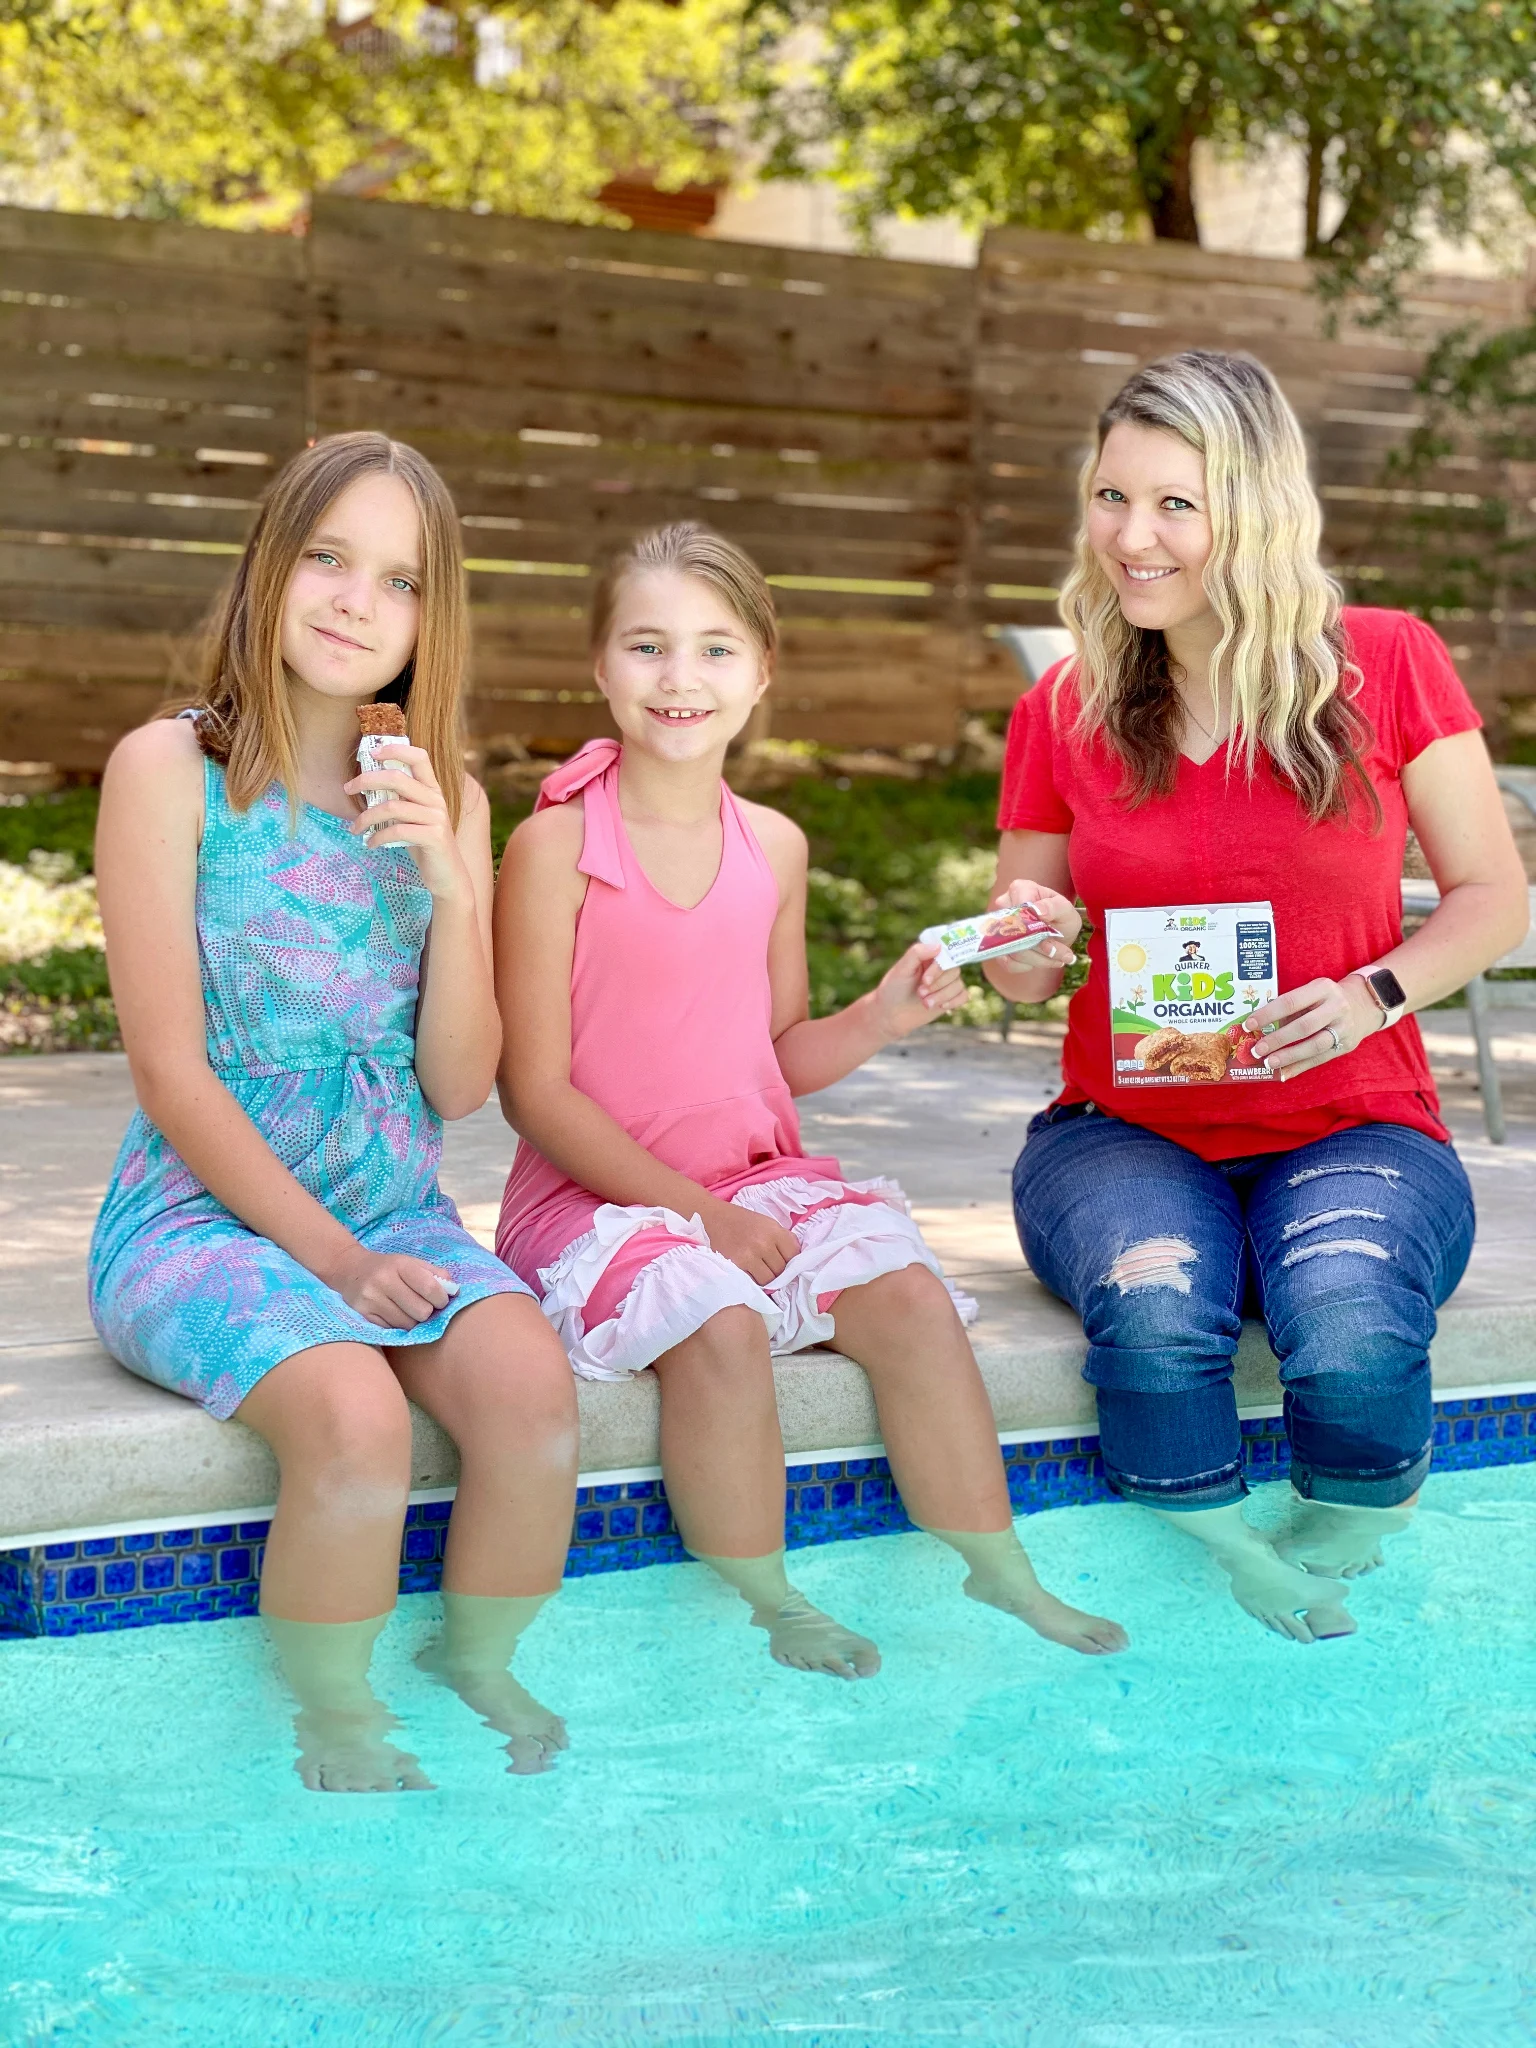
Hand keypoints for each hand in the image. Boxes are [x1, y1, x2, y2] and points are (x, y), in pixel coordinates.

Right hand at [324, 1246, 458, 1328]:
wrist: (348, 1269)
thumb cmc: (387, 1267)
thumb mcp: (410, 1262)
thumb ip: (435, 1274)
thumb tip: (455, 1291)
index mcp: (400, 1265)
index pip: (430, 1288)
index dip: (441, 1299)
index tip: (441, 1301)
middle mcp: (384, 1281)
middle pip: (421, 1311)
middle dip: (427, 1312)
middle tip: (424, 1306)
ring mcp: (371, 1299)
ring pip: (407, 1324)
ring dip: (413, 1320)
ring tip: (408, 1310)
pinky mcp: (363, 1314)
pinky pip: (392, 1329)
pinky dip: (398, 1325)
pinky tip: (395, 1314)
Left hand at [345, 743, 469, 902]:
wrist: (447, 876)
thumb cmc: (424, 844)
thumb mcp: (412, 817)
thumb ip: (398, 799)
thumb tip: (365, 784)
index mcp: (432, 789)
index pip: (419, 756)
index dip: (395, 749)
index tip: (371, 753)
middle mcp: (436, 799)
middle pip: (397, 777)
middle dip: (367, 780)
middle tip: (347, 788)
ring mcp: (437, 818)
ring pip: (392, 806)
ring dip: (366, 817)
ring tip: (355, 828)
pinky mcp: (434, 837)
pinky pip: (397, 831)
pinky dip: (378, 837)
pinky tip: (370, 844)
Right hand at [700, 1199, 799, 1285]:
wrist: (710, 1218)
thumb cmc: (739, 1221)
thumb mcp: (766, 1223)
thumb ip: (782, 1239)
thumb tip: (797, 1259)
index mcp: (774, 1230)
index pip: (794, 1255)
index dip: (790, 1261)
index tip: (782, 1261)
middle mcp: (764, 1243)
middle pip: (782, 1270)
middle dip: (777, 1271)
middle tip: (767, 1266)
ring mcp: (749, 1256)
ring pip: (768, 1280)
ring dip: (764, 1278)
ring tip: (757, 1270)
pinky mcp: (736, 1266)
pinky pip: (752, 1282)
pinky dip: (752, 1280)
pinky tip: (747, 1272)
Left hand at [871, 942, 968, 1038]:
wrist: (892, 1015)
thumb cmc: (893, 989)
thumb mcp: (901, 969)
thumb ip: (917, 953)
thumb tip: (939, 946)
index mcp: (929, 956)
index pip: (946, 953)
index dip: (939, 968)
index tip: (925, 980)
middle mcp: (940, 967)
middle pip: (954, 970)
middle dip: (937, 985)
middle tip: (920, 993)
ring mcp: (946, 983)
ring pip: (958, 984)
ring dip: (941, 996)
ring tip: (925, 1003)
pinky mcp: (950, 998)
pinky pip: (963, 996)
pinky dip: (953, 1002)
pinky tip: (940, 1007)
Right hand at [985, 878, 1079, 976]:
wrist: (1059, 934)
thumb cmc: (1061, 917)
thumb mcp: (1066, 910)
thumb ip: (1054, 907)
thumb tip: (1036, 910)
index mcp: (1020, 890)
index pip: (1017, 907)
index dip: (1031, 924)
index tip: (1049, 933)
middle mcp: (1004, 907)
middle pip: (1014, 932)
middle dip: (1040, 947)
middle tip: (1062, 954)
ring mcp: (998, 928)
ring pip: (1013, 950)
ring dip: (1038, 959)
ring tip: (1057, 958)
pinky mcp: (999, 947)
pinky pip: (1008, 962)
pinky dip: (1027, 965)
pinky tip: (1042, 960)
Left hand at [1245, 975, 1382, 1079]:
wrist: (1363, 1005)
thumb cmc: (1325, 1000)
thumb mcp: (1311, 994)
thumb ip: (1290, 1008)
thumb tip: (1259, 1028)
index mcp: (1322, 988)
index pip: (1290, 1002)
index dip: (1268, 1015)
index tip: (1248, 1025)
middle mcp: (1336, 1007)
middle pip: (1303, 1026)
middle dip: (1278, 1039)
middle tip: (1257, 1050)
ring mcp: (1344, 1028)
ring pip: (1314, 1046)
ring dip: (1289, 1057)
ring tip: (1269, 1063)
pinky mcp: (1346, 1045)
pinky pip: (1320, 1059)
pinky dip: (1300, 1067)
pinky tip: (1283, 1073)